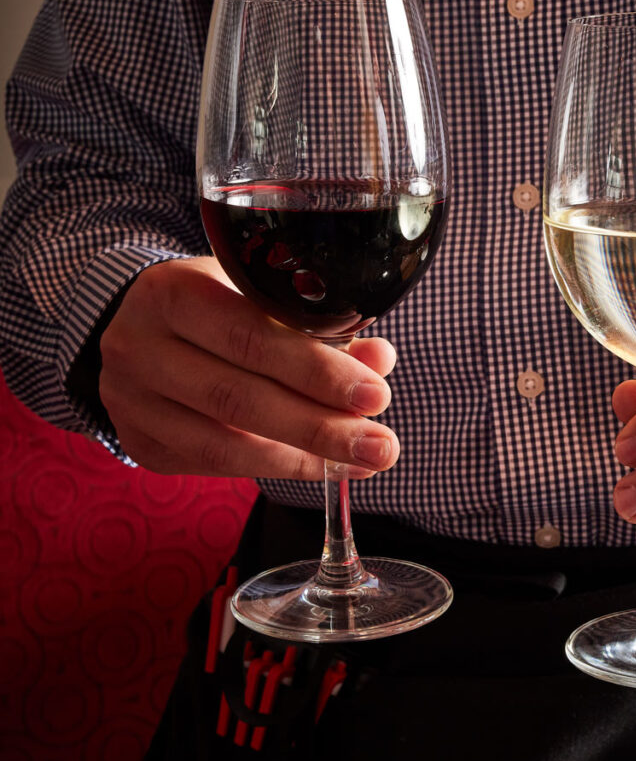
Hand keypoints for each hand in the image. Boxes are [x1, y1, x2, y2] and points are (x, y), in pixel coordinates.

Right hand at [99, 257, 399, 478]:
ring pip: (223, 444)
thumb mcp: (260, 293)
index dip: (317, 371)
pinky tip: (320, 466)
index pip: (250, 337)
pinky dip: (273, 468)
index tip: (374, 395)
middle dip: (320, 427)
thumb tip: (379, 361)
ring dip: (302, 459)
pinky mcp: (141, 442)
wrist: (140, 324)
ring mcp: (130, 400)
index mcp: (173, 292)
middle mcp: (138, 347)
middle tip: (380, 445)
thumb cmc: (216, 301)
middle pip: (237, 399)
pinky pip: (213, 465)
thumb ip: (319, 326)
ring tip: (360, 462)